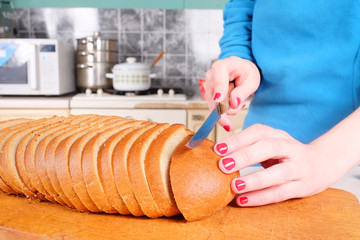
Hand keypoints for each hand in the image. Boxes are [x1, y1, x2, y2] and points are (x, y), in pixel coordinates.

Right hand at [205, 56, 259, 130]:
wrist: (241, 71)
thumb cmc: (247, 73)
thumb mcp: (252, 81)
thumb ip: (243, 92)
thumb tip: (233, 104)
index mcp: (226, 64)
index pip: (219, 73)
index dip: (219, 87)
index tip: (219, 100)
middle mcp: (213, 72)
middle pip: (213, 92)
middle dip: (224, 107)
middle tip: (234, 116)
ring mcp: (208, 83)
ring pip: (213, 102)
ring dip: (227, 108)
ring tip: (238, 102)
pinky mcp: (208, 93)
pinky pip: (213, 106)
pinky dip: (224, 109)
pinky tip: (232, 103)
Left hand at [214, 124, 345, 206]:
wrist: (322, 163)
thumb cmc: (286, 154)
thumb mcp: (270, 144)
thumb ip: (249, 146)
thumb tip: (218, 152)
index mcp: (278, 135)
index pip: (258, 133)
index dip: (238, 140)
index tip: (218, 149)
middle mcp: (290, 148)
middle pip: (269, 148)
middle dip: (245, 156)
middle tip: (223, 165)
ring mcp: (299, 168)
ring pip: (278, 173)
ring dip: (255, 180)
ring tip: (234, 185)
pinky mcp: (303, 187)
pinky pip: (281, 193)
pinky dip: (261, 197)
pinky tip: (243, 200)